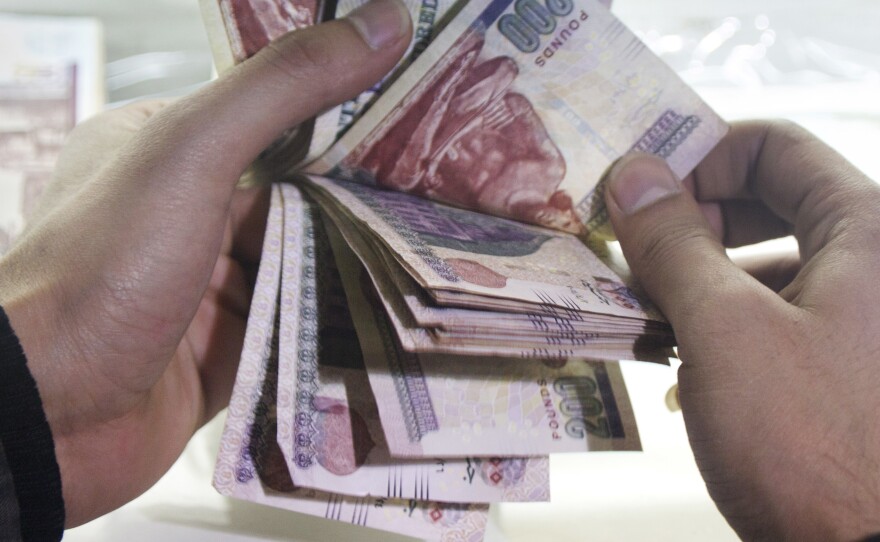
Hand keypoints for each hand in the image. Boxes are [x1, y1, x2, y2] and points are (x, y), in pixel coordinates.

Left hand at [0, 0, 411, 526]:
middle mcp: (186, 213)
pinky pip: (295, 324)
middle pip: (296, 195)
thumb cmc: (103, 268)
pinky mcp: (225, 347)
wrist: (46, 414)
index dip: (343, 112)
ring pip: (302, 264)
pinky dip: (335, 322)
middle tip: (448, 188)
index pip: (271, 116)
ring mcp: (205, 284)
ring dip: (355, 264)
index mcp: (164, 147)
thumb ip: (284, 86)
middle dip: (362, 197)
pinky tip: (395, 313)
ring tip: (441, 251)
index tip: (419, 112)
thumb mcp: (195, 152)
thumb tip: (382, 21)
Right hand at [604, 121, 879, 540]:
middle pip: (770, 202)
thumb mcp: (724, 330)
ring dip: (696, 278)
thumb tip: (635, 173)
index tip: (638, 194)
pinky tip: (681, 361)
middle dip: (691, 223)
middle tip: (632, 252)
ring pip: (765, 263)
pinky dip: (721, 323)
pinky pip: (773, 315)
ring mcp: (860, 320)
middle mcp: (874, 266)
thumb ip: (675, 242)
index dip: (699, 155)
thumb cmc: (808, 442)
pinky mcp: (840, 367)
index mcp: (868, 232)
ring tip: (645, 312)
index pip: (775, 146)